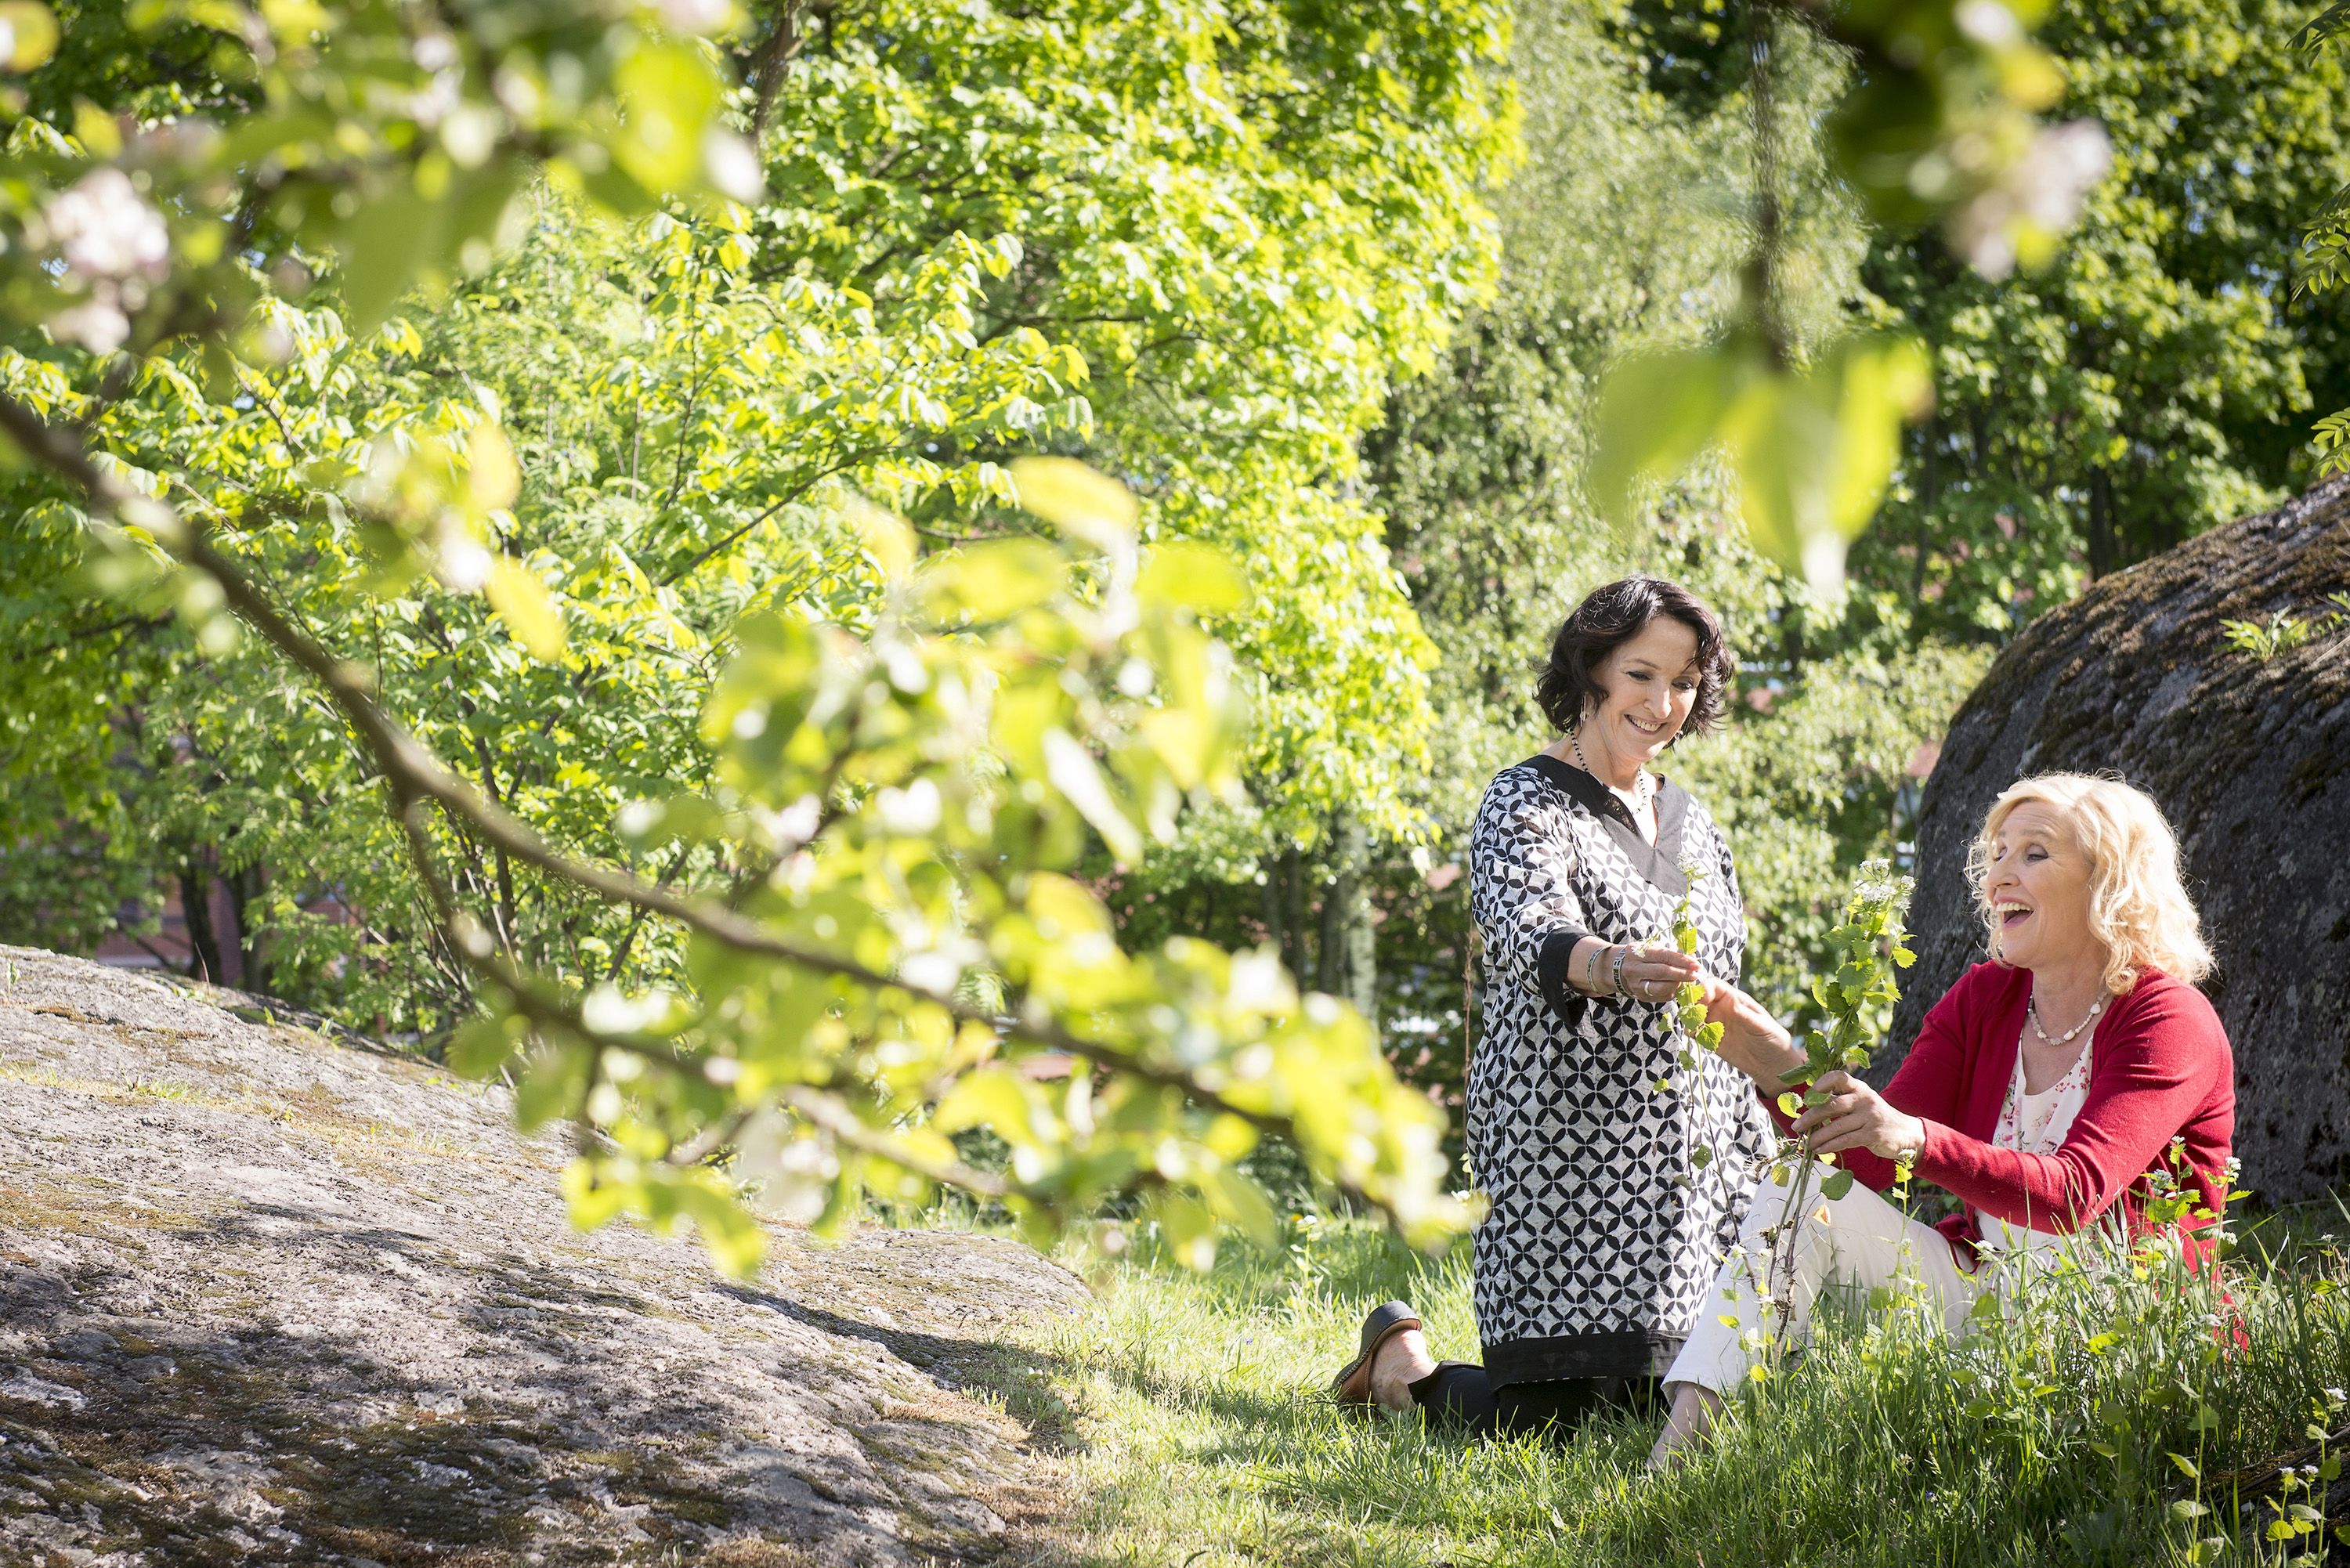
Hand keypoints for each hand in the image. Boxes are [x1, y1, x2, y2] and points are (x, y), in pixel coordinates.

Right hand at [1616, 944, 1699, 1003]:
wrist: (1615, 969)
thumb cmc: (1638, 956)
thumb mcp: (1648, 948)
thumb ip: (1666, 954)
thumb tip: (1690, 961)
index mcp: (1636, 953)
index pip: (1663, 956)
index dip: (1681, 960)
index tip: (1695, 963)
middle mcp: (1634, 969)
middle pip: (1662, 973)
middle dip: (1682, 974)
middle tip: (1696, 974)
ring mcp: (1636, 985)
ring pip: (1662, 987)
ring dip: (1679, 984)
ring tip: (1689, 979)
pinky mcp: (1641, 997)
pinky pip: (1662, 996)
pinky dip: (1673, 991)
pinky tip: (1678, 986)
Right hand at [1697, 977, 1803, 1085]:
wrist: (1771, 1064)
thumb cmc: (1772, 1039)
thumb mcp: (1761, 1027)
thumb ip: (1744, 1014)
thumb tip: (1731, 999)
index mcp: (1734, 999)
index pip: (1714, 986)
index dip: (1704, 990)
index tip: (1702, 1001)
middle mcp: (1721, 1008)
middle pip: (1699, 998)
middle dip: (1691, 1003)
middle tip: (1691, 1016)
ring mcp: (1715, 1023)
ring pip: (1694, 1014)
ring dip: (1689, 1018)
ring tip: (1693, 1028)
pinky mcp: (1710, 1039)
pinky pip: (1695, 1031)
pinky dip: (1691, 1032)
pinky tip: (1695, 1036)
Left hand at [1792, 1069, 1926, 1162]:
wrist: (1905, 1132)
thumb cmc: (1873, 1117)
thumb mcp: (1861, 1102)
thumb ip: (1840, 1101)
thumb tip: (1807, 1109)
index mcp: (1859, 1087)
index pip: (1838, 1077)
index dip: (1821, 1083)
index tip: (1807, 1096)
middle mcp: (1865, 1098)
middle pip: (1831, 1105)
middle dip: (1810, 1117)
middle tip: (1796, 1127)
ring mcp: (1870, 1116)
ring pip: (1836, 1126)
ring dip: (1817, 1136)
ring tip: (1806, 1143)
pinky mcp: (1873, 1134)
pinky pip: (1846, 1140)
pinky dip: (1829, 1146)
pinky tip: (1819, 1150)